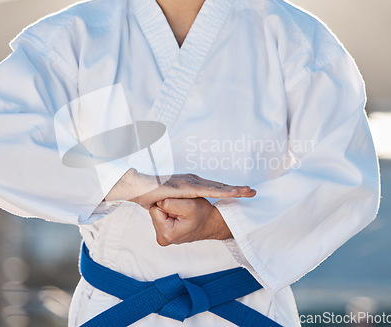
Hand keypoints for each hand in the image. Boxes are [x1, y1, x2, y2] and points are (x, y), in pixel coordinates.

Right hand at [106, 169, 255, 209]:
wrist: (137, 186)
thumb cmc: (149, 193)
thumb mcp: (166, 201)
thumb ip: (174, 204)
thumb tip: (175, 209)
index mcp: (190, 184)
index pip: (212, 187)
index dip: (227, 190)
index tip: (242, 193)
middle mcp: (192, 180)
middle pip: (219, 185)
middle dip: (237, 189)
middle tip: (253, 192)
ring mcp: (190, 182)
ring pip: (217, 186)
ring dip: (233, 189)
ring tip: (249, 192)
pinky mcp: (186, 186)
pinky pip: (207, 190)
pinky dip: (222, 191)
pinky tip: (234, 192)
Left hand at [149, 197, 231, 245]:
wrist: (212, 223)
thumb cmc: (203, 214)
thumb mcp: (189, 205)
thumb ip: (169, 203)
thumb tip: (156, 201)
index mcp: (166, 233)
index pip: (154, 209)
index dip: (167, 203)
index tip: (179, 207)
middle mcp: (162, 238)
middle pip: (155, 212)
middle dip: (167, 208)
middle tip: (181, 210)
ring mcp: (163, 237)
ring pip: (158, 214)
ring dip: (169, 210)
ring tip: (182, 214)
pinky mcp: (165, 234)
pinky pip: (161, 218)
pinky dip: (170, 214)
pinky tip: (180, 217)